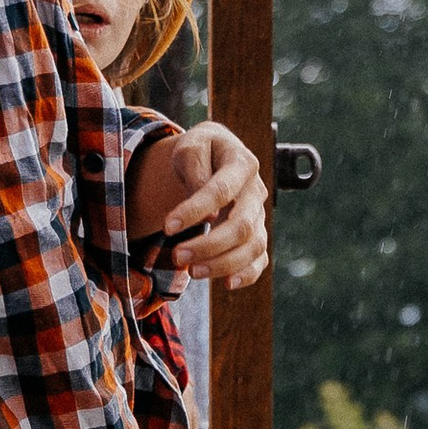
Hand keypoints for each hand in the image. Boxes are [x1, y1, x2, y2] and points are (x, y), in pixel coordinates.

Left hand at [127, 119, 268, 289]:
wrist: (213, 155)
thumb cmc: (199, 151)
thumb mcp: (190, 145)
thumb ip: (195, 167)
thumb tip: (210, 212)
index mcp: (242, 163)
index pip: (221, 191)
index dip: (195, 211)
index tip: (167, 228)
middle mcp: (256, 192)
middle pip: (242, 226)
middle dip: (209, 246)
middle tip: (177, 257)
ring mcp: (259, 215)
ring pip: (253, 247)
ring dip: (223, 264)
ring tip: (192, 272)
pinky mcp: (256, 234)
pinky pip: (260, 259)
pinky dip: (248, 274)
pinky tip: (227, 283)